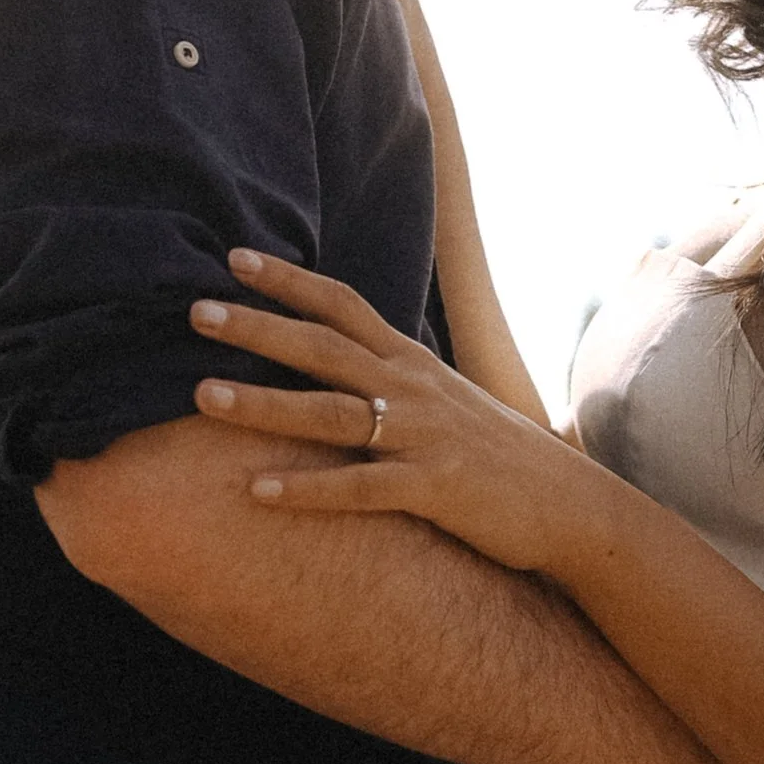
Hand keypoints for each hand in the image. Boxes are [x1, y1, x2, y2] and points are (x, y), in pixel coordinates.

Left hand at [192, 254, 601, 577]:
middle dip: (257, 327)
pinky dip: (307, 489)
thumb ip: (393, 379)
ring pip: (330, 413)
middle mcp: (412, 390)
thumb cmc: (497, 456)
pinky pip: (359, 488)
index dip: (288, 280)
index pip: (342, 306)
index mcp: (412, 363)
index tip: (233, 258)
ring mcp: (422, 437)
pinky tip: (256, 491)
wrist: (569, 504)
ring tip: (200, 395)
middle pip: (323, 348)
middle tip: (193, 311)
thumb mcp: (444, 400)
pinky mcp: (433, 489)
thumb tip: (339, 363)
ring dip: (262, 403)